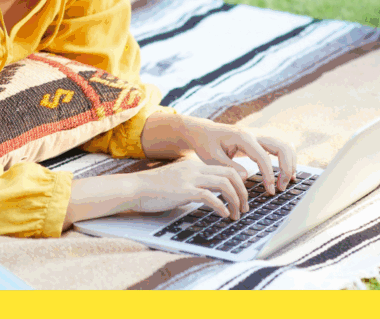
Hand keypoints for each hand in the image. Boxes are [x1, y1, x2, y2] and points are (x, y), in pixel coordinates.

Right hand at [133, 159, 249, 219]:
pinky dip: (222, 207)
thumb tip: (207, 197)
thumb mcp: (177, 182)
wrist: (134, 188)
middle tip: (245, 208)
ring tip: (236, 214)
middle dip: (243, 192)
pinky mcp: (185, 191)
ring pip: (226, 184)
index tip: (241, 198)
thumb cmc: (153, 189)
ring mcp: (190, 178)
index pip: (226, 169)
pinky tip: (224, 215)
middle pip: (231, 174)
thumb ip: (192, 184)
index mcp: (194, 165)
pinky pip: (211, 197)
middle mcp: (195, 168)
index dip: (239, 183)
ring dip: (236, 201)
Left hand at [178, 117, 296, 195]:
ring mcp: (260, 134)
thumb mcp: (212, 158)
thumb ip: (229, 167)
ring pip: (285, 144)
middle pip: (282, 146)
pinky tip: (286, 173)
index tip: (270, 191)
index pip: (263, 157)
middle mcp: (255, 133)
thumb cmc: (206, 144)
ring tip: (286, 182)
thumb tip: (246, 177)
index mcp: (243, 137)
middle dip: (287, 168)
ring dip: (291, 163)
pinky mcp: (261, 139)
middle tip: (281, 187)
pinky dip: (288, 158)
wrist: (204, 132)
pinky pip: (281, 146)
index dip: (269, 175)